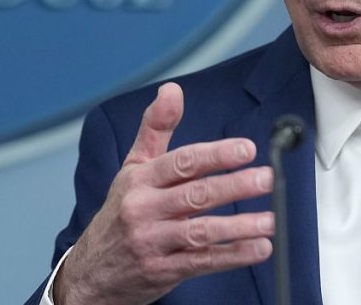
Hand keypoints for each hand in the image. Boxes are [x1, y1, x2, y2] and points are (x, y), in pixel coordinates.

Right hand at [53, 82, 273, 304]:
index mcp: (139, 179)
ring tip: (268, 220)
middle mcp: (143, 209)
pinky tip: (258, 248)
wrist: (92, 271)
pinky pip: (203, 262)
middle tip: (266, 178)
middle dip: (234, 186)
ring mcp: (153, 242)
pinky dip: (233, 256)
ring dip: (238, 226)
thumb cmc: (120, 212)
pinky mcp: (163, 271)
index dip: (215, 155)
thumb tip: (172, 90)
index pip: (181, 162)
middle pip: (195, 195)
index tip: (246, 149)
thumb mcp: (132, 167)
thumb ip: (155, 128)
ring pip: (201, 231)